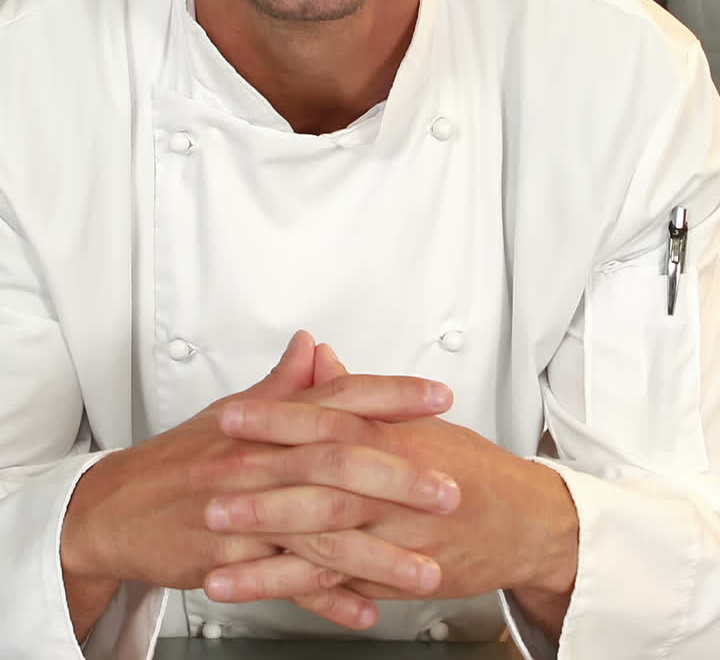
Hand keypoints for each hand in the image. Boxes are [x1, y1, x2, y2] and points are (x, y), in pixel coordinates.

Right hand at [60, 332, 456, 635]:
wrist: (117, 508)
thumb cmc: (180, 460)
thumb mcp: (234, 414)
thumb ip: (284, 385)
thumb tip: (314, 347)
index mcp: (267, 422)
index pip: (338, 397)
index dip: (391, 395)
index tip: (438, 396)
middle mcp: (260, 462)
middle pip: (338, 462)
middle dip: (400, 478)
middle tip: (449, 490)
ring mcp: (245, 515)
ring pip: (321, 533)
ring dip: (379, 555)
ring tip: (427, 570)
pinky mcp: (231, 563)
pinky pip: (288, 585)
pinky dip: (329, 601)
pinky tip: (368, 610)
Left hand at [234, 346, 577, 618]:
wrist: (526, 522)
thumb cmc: (471, 467)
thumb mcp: (416, 421)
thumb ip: (358, 394)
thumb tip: (316, 358)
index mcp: (395, 437)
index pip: (330, 418)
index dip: (279, 416)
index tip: (232, 413)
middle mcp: (395, 483)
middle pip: (321, 477)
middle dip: (261, 478)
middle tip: (209, 477)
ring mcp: (395, 533)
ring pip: (323, 534)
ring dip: (264, 537)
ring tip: (214, 537)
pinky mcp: (393, 576)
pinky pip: (333, 583)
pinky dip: (285, 587)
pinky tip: (245, 588)